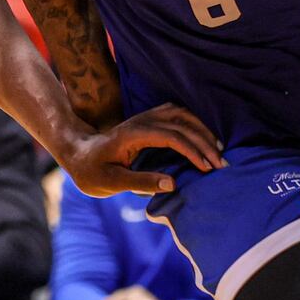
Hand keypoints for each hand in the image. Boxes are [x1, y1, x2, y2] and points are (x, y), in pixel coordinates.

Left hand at [58, 103, 222, 197]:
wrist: (78, 153)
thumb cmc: (92, 171)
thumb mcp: (112, 182)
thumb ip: (141, 182)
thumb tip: (172, 184)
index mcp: (134, 134)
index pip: (172, 136)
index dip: (192, 151)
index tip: (207, 168)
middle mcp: (142, 120)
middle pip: (182, 123)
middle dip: (205, 142)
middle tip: (221, 164)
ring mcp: (146, 117)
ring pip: (183, 114)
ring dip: (203, 130)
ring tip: (218, 150)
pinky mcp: (149, 119)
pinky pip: (178, 115)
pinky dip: (195, 124)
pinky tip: (205, 139)